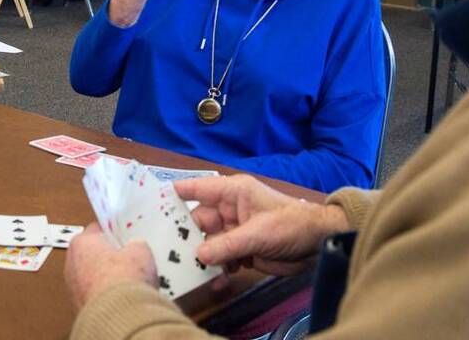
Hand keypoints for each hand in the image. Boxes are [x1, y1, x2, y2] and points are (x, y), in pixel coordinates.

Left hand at [65, 223, 155, 310]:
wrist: (119, 314)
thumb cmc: (122, 281)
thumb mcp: (140, 252)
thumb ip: (136, 245)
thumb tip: (138, 247)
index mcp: (81, 242)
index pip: (96, 230)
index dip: (114, 233)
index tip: (123, 237)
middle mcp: (71, 264)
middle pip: (93, 254)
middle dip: (110, 258)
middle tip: (129, 260)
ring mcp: (73, 288)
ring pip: (92, 276)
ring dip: (107, 279)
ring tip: (129, 282)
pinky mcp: (79, 307)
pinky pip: (95, 295)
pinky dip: (106, 296)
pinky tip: (123, 297)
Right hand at [175, 175, 350, 275]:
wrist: (319, 244)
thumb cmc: (291, 225)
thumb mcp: (258, 233)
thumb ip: (227, 245)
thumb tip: (197, 256)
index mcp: (232, 193)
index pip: (196, 189)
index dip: (173, 195)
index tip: (150, 205)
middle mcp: (229, 210)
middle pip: (197, 222)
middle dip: (187, 238)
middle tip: (170, 253)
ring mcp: (234, 230)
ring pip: (207, 243)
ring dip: (203, 257)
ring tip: (196, 272)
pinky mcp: (241, 249)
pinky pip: (220, 257)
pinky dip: (218, 268)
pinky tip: (218, 279)